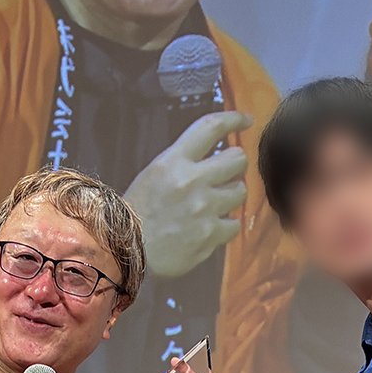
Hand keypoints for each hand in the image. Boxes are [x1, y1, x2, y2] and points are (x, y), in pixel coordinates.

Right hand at [125, 111, 251, 277]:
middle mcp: (191, 181)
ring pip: (240, 191)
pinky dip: (226, 226)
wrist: (125, 252)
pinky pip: (234, 224)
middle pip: (237, 160)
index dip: (233, 119)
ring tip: (216, 203)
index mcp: (172, 161)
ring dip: (231, 196)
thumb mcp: (153, 175)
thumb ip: (182, 162)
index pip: (210, 128)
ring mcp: (203, 208)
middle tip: (226, 175)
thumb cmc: (137, 213)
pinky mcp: (209, 234)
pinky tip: (212, 227)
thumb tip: (215, 158)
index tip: (246, 120)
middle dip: (235, 166)